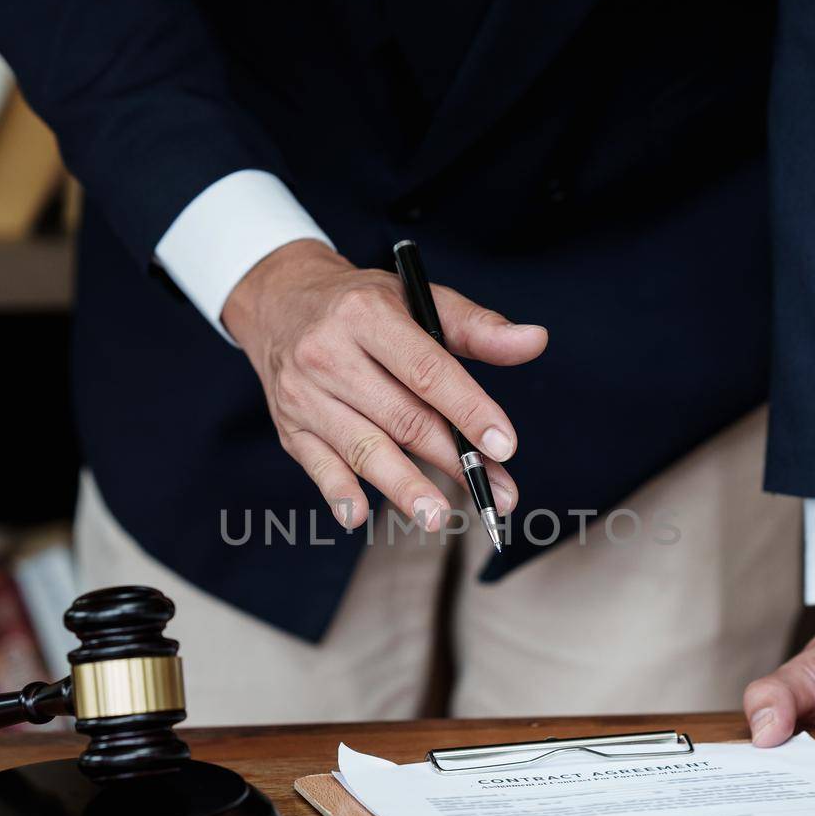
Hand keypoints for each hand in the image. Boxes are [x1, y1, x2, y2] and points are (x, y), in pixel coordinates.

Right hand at [222, 240, 547, 529]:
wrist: (281, 303)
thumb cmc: (363, 305)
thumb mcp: (416, 298)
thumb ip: (477, 326)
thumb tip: (534, 341)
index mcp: (366, 314)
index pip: (426, 370)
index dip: (469, 410)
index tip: (504, 446)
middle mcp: (328, 353)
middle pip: (401, 418)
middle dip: (453, 460)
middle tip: (496, 493)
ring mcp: (304, 394)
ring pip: (363, 448)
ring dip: (404, 486)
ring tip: (439, 517)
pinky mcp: (290, 427)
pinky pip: (317, 466)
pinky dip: (338, 492)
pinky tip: (359, 516)